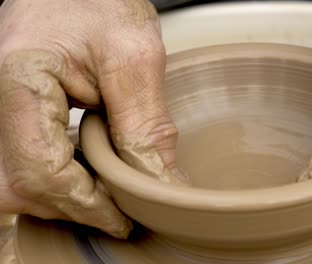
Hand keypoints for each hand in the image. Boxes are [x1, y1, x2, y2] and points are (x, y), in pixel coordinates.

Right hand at [0, 0, 185, 238]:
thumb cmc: (102, 2)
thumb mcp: (134, 58)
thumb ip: (144, 125)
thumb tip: (159, 185)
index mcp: (19, 80)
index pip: (40, 172)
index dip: (85, 206)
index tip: (123, 219)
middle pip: (22, 185)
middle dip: (75, 205)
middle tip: (121, 206)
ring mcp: (0, 110)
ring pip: (18, 182)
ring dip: (67, 195)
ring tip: (109, 187)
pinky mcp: (13, 116)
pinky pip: (25, 163)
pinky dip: (60, 177)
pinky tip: (91, 170)